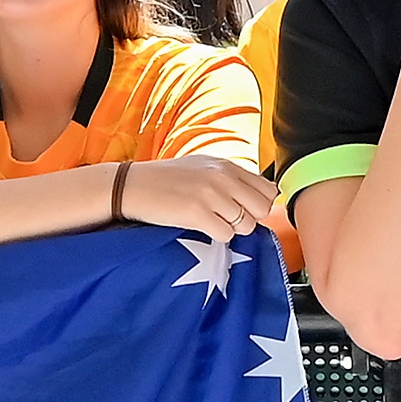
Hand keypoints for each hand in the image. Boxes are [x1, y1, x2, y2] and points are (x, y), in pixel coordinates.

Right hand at [121, 157, 280, 238]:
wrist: (132, 186)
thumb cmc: (166, 179)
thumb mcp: (202, 167)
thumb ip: (231, 177)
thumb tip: (264, 193)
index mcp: (226, 165)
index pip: (268, 189)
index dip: (259, 205)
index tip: (243, 210)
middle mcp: (222, 177)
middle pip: (261, 209)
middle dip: (249, 219)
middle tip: (228, 220)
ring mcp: (210, 194)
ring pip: (246, 225)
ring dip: (231, 229)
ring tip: (210, 222)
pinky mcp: (197, 213)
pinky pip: (226, 235)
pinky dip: (217, 236)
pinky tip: (200, 227)